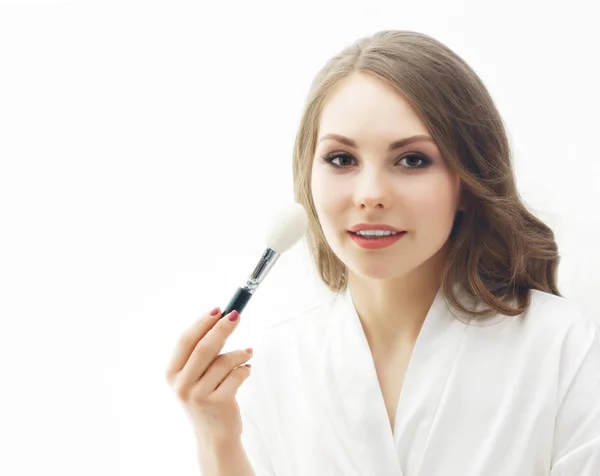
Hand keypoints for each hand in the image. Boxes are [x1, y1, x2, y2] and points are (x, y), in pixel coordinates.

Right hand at [166, 308, 252, 442]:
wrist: (215, 436)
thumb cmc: (206, 398)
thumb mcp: (195, 377)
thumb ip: (202, 353)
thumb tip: (221, 319)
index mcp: (172, 373)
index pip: (185, 341)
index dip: (202, 323)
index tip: (218, 309)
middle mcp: (181, 385)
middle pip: (204, 348)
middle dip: (222, 328)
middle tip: (236, 315)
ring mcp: (199, 396)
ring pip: (223, 361)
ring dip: (240, 352)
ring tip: (247, 353)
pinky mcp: (218, 403)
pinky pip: (237, 375)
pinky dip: (245, 368)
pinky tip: (246, 370)